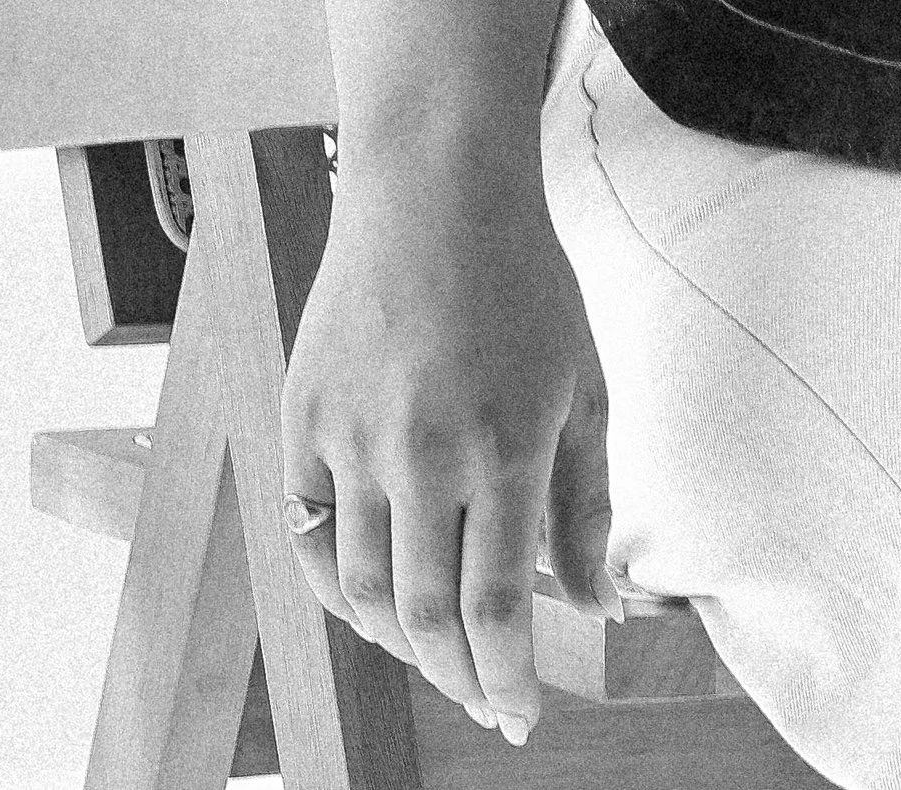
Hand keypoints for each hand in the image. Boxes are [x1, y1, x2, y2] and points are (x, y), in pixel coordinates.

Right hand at [281, 148, 625, 746]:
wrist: (433, 187)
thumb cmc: (523, 280)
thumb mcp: (584, 384)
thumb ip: (587, 503)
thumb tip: (597, 609)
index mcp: (505, 446)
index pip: (497, 610)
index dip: (508, 680)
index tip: (521, 713)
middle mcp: (423, 453)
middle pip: (428, 618)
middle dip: (461, 681)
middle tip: (486, 701)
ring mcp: (353, 437)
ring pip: (364, 591)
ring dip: (402, 645)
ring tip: (438, 658)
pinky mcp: (303, 416)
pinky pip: (308, 537)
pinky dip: (337, 589)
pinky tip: (370, 605)